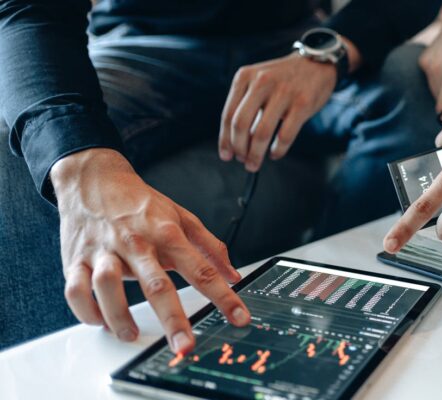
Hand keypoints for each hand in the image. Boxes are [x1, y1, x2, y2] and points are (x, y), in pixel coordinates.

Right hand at [51, 148, 249, 352]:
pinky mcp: (76, 258)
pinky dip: (86, 310)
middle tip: (185, 345)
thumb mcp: (182, 218)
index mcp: (167, 234)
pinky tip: (100, 321)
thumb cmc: (140, 204)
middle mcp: (136, 243)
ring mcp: (104, 251)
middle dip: (173, 319)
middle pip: (156, 284)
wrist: (94, 179)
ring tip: (131, 335)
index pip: (202, 269)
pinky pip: (75, 289)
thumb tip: (234, 274)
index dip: (223, 296)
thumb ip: (210, 247)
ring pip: (108, 286)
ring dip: (119, 316)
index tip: (239, 317)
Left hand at [219, 54, 336, 171]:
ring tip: (255, 163)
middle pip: (241, 124)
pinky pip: (285, 135)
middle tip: (242, 161)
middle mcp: (262, 82)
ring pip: (262, 133)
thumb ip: (247, 106)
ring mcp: (284, 92)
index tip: (226, 155)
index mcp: (245, 77)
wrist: (316, 63)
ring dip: (256, 154)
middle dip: (239, 148)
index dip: (225, 139)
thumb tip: (236, 142)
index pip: (228, 114)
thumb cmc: (284, 79)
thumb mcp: (259, 82)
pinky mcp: (303, 104)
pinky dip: (278, 150)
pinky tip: (275, 154)